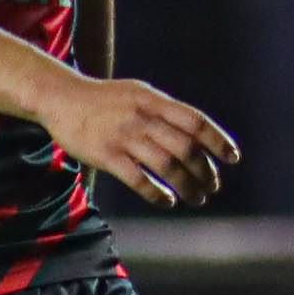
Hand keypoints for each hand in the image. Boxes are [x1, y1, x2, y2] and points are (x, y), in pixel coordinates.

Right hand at [43, 75, 239, 209]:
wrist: (60, 97)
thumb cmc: (104, 99)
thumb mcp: (138, 93)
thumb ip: (165, 110)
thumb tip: (198, 133)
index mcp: (153, 100)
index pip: (195, 121)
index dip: (218, 141)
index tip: (233, 158)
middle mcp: (142, 117)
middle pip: (185, 148)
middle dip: (204, 171)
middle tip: (213, 187)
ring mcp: (123, 136)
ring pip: (166, 166)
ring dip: (187, 186)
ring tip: (197, 199)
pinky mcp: (105, 155)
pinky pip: (138, 179)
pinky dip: (157, 194)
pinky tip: (167, 201)